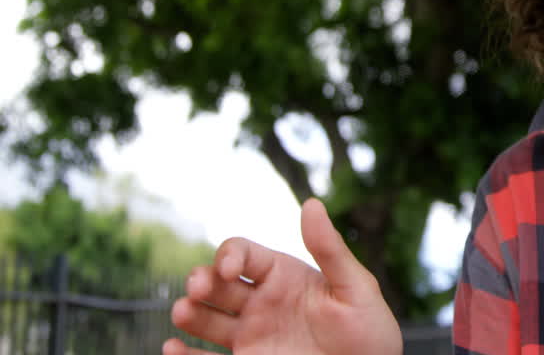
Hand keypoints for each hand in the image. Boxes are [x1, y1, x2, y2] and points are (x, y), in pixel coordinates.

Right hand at [164, 198, 402, 354]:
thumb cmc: (370, 331)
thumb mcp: (356, 287)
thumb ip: (330, 250)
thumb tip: (311, 203)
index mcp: (284, 275)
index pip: (243, 254)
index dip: (229, 255)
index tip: (229, 269)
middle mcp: (261, 302)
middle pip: (216, 284)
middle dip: (200, 281)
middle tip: (197, 288)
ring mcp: (252, 335)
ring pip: (206, 318)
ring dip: (189, 313)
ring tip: (182, 313)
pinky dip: (185, 354)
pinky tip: (173, 349)